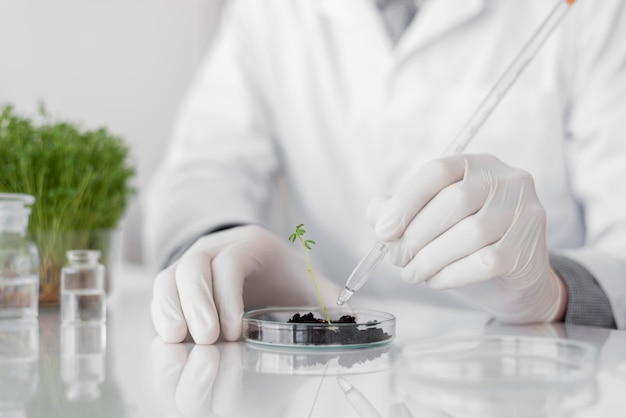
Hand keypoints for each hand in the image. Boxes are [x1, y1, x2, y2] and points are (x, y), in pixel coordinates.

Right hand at [151, 225, 340, 343]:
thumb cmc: (285, 276)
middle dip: (197, 303)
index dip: (228, 296)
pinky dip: (162, 313)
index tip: (235, 333)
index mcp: (251, 243)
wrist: (261, 264)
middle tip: (207, 339)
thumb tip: (354, 316)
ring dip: (171, 308)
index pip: (230, 262)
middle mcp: (216, 247)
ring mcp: (193, 262)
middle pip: (193, 265)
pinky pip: (161, 293)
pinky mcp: (178, 283)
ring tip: (178, 339)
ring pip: (169, 277)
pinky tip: (170, 337)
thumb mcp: (307, 282)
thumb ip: (328, 297)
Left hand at [368, 154, 565, 322]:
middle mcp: (505, 179)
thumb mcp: (432, 221)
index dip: (405, 202)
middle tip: (397, 259)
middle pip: (452, 202)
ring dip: (430, 259)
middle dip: (415, 236)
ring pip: (469, 234)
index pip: (436, 172)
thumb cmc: (466, 244)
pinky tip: (436, 280)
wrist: (515, 279)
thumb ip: (401, 211)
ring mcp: (523, 211)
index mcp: (476, 164)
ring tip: (412, 273)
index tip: (383, 232)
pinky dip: (452, 274)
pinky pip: (484, 261)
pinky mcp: (528, 247)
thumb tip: (377, 215)